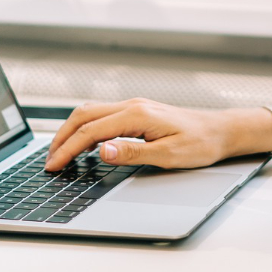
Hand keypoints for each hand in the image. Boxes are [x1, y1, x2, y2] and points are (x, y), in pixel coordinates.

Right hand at [46, 99, 235, 170]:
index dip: (68, 150)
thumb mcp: (168, 155)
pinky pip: (102, 115)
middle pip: (83, 116)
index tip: (53, 166)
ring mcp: (134, 106)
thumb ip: (133, 152)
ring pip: (90, 112)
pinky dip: (85, 128)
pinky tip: (84, 143)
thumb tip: (102, 150)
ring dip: (71, 131)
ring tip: (60, 153)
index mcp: (136, 114)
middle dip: (61, 138)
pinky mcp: (137, 111)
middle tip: (49, 161)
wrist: (222, 131)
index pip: (90, 132)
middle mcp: (132, 105)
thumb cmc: (201, 144)